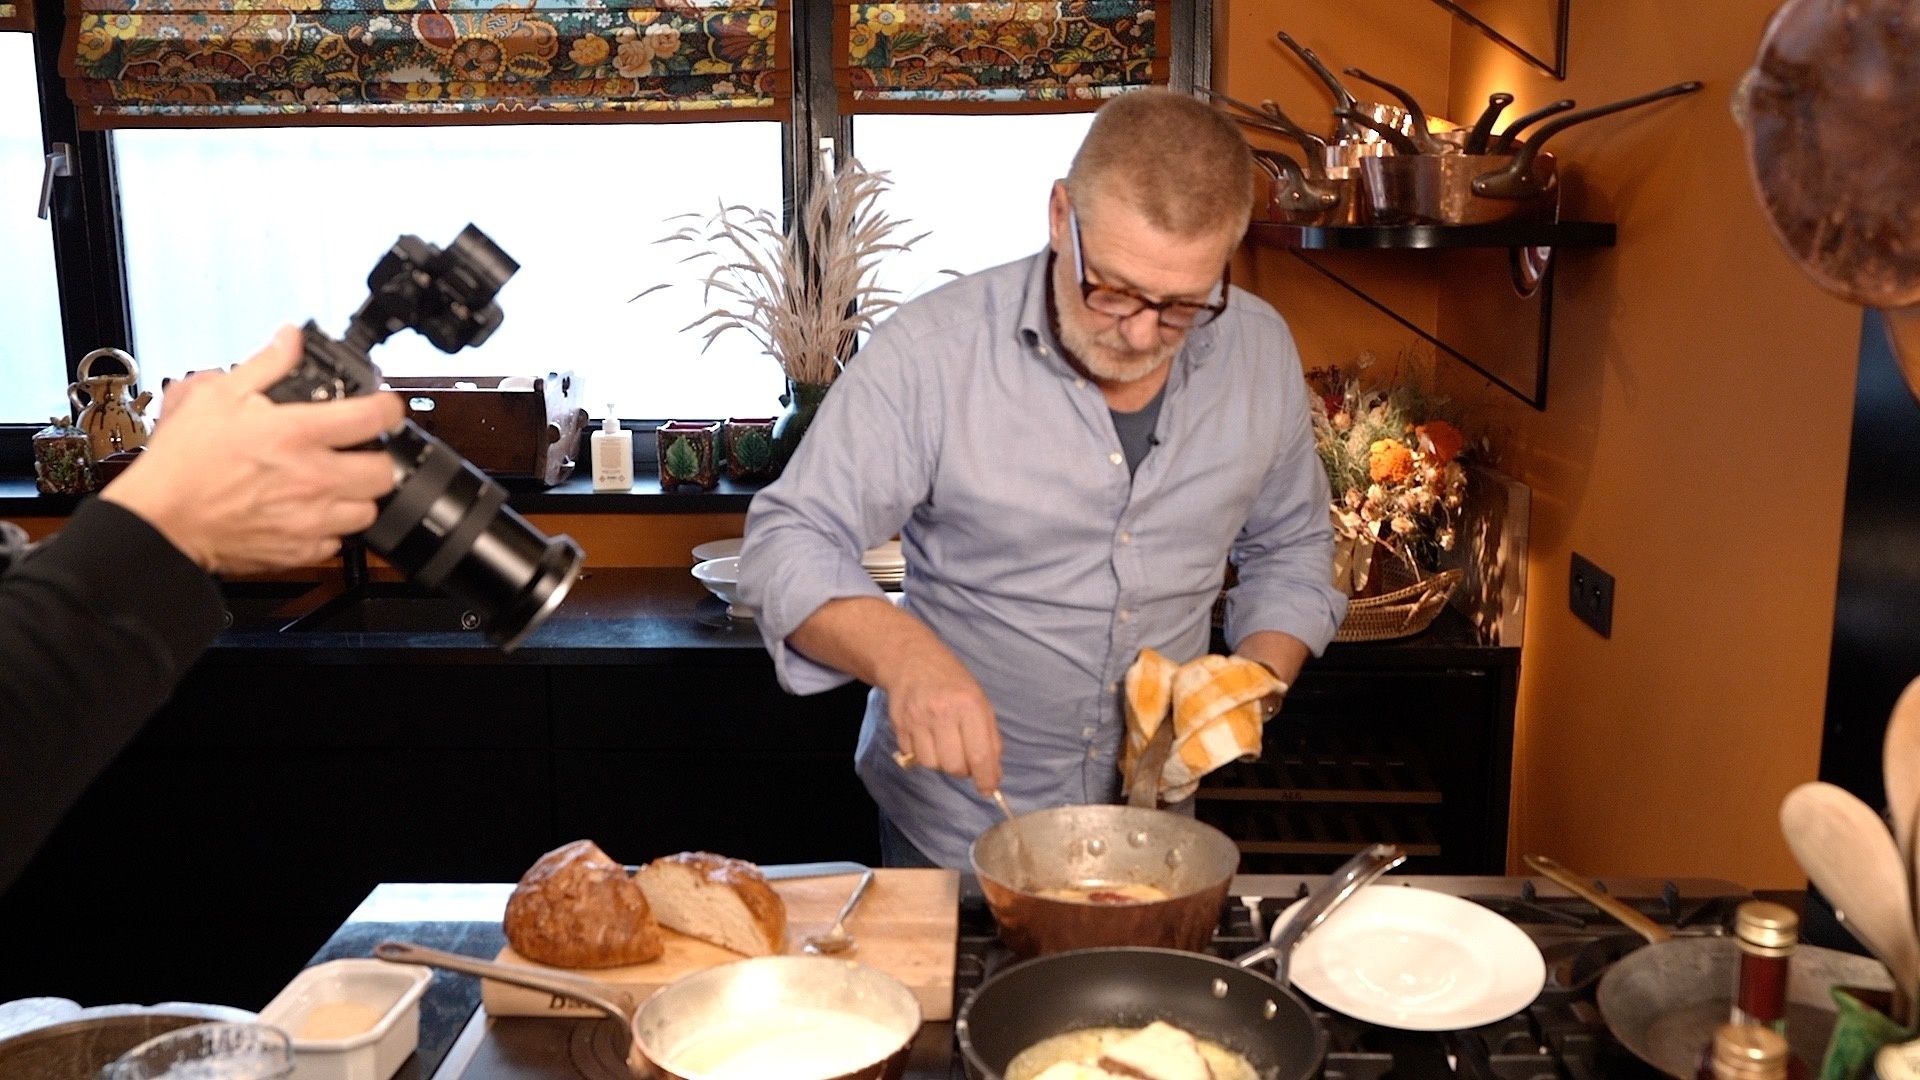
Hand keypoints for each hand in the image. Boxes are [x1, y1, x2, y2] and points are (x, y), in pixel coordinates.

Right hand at [101, 325, 404, 573]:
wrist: (159, 519)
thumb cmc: (183, 461)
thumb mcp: (219, 396)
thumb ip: (266, 365)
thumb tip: (290, 338)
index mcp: (298, 435)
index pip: (375, 417)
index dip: (388, 407)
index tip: (383, 407)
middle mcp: (313, 479)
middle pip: (384, 471)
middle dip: (377, 457)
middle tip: (359, 451)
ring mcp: (310, 519)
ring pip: (368, 510)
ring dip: (358, 496)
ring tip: (336, 484)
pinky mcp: (299, 550)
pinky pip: (338, 543)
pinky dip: (331, 529)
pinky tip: (311, 512)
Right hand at [884, 645, 1003, 794]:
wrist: (911, 660)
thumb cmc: (952, 682)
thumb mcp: (980, 701)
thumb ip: (990, 737)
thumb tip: (993, 774)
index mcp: (969, 705)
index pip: (980, 754)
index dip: (986, 778)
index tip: (988, 790)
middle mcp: (942, 713)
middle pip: (955, 766)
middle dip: (963, 770)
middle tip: (965, 756)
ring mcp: (917, 720)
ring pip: (933, 765)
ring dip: (942, 762)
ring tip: (945, 744)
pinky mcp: (899, 725)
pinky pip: (914, 757)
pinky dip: (923, 754)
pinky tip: (927, 737)